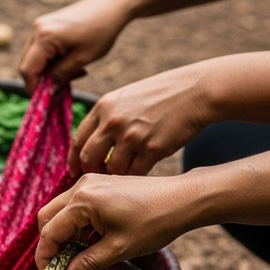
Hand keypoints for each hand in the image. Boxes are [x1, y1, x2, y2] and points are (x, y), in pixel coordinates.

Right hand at [18, 0, 131, 92]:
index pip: (27, 70)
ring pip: (34, 58)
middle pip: (28, 64)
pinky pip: (42, 50)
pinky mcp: (46, 26)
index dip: (34, 88)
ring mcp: (40, 26)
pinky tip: (70, 62)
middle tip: (63, 88)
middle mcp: (37, 29)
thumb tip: (48, 94)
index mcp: (44, 37)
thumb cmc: (101, 32)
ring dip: (49, 71)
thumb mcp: (81, 59)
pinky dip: (52, 61)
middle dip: (42, 80)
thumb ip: (61, 77)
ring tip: (73, 73)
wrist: (112, 6)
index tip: (47, 100)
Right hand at [35, 172, 197, 269]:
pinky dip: (75, 224)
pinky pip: (76, 205)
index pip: (49, 232)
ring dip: (62, 234)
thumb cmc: (155, 222)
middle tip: (58, 268)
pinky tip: (89, 241)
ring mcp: (91, 182)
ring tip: (75, 257)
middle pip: (48, 217)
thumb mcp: (119, 248)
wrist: (185, 199)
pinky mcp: (100, 184)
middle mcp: (81, 186)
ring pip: (60, 210)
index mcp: (82, 201)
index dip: (45, 257)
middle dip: (49, 244)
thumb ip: (88, 264)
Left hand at [69, 62, 213, 177]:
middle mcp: (113, 121)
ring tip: (121, 177)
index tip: (75, 171)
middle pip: (88, 157)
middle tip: (97, 178)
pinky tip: (139, 175)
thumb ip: (106, 119)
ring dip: (115, 176)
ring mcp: (132, 135)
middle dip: (90, 172)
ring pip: (112, 169)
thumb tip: (89, 147)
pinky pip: (135, 172)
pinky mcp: (152, 148)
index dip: (74, 159)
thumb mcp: (125, 99)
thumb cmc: (160, 97)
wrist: (195, 91)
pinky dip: (134, 177)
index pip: (77, 140)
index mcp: (103, 107)